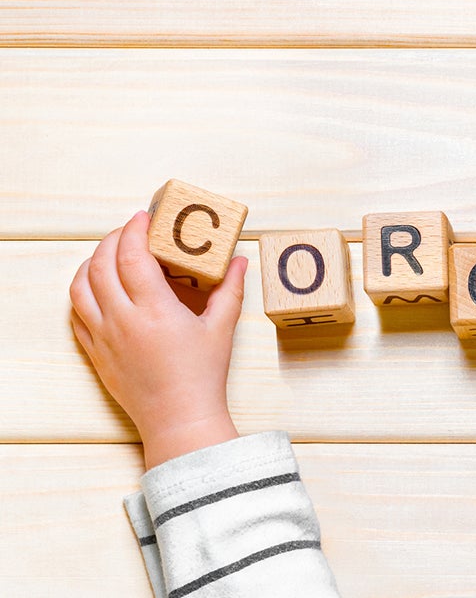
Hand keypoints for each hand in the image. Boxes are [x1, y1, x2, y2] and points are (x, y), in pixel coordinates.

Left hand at [69, 211, 245, 468]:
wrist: (179, 419)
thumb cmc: (202, 377)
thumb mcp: (221, 329)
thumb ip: (230, 290)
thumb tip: (239, 262)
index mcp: (154, 310)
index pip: (132, 255)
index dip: (135, 230)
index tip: (144, 217)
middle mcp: (122, 320)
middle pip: (101, 264)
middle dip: (112, 240)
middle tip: (130, 231)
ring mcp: (104, 337)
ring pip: (80, 286)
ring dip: (91, 263)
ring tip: (110, 254)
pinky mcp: (95, 352)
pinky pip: (77, 313)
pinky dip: (82, 292)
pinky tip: (98, 286)